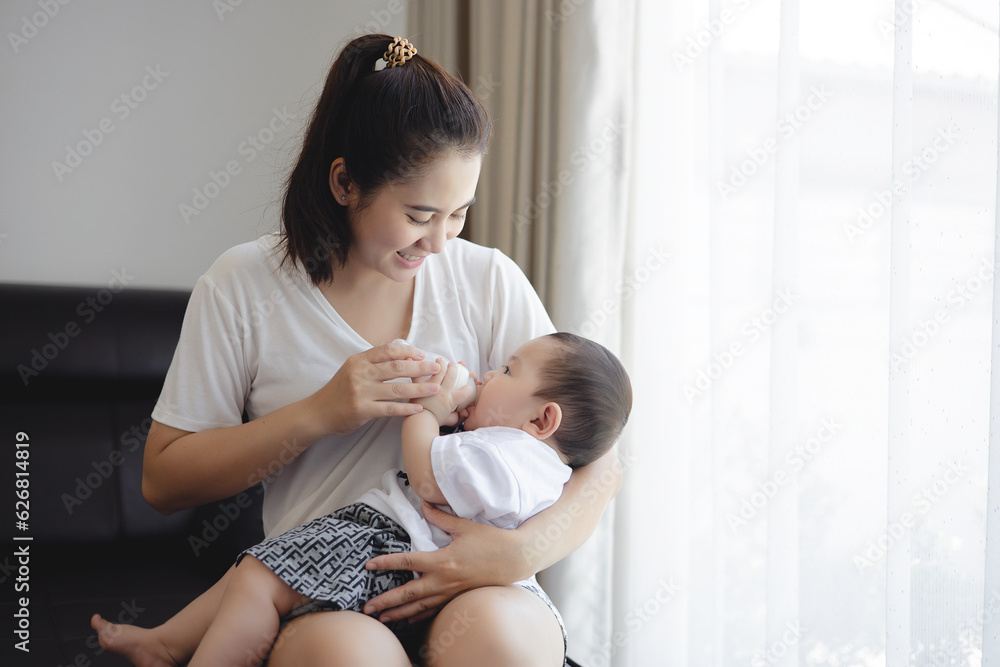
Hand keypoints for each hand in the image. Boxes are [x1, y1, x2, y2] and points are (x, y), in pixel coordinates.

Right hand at [307, 341, 442, 436]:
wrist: (318, 412)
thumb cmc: (339, 391)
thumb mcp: (352, 369)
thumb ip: (373, 362)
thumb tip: (401, 353)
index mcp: (359, 360)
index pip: (388, 350)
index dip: (408, 351)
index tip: (423, 354)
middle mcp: (360, 373)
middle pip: (396, 367)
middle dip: (420, 367)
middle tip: (436, 368)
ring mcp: (361, 392)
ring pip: (397, 388)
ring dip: (419, 388)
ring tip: (435, 389)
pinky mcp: (362, 410)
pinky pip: (390, 408)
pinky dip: (406, 408)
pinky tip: (418, 408)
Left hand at [363, 502, 531, 622]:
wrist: (515, 559)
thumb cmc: (491, 540)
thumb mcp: (464, 525)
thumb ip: (440, 516)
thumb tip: (423, 504)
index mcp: (442, 560)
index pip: (407, 561)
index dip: (387, 563)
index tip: (370, 565)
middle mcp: (444, 580)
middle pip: (408, 594)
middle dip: (386, 601)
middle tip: (367, 608)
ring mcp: (451, 592)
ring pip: (419, 607)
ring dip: (399, 613)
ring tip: (381, 618)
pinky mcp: (458, 597)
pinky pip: (435, 610)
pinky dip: (419, 616)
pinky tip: (408, 620)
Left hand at [412, 360, 475, 425]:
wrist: (419, 424)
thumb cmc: (433, 423)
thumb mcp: (448, 421)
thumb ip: (456, 417)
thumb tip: (463, 415)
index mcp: (450, 401)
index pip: (465, 392)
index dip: (469, 388)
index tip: (469, 386)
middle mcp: (442, 392)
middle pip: (452, 376)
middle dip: (454, 369)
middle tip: (453, 365)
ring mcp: (431, 388)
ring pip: (439, 371)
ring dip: (441, 364)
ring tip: (440, 360)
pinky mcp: (419, 386)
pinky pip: (418, 374)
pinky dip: (414, 365)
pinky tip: (413, 358)